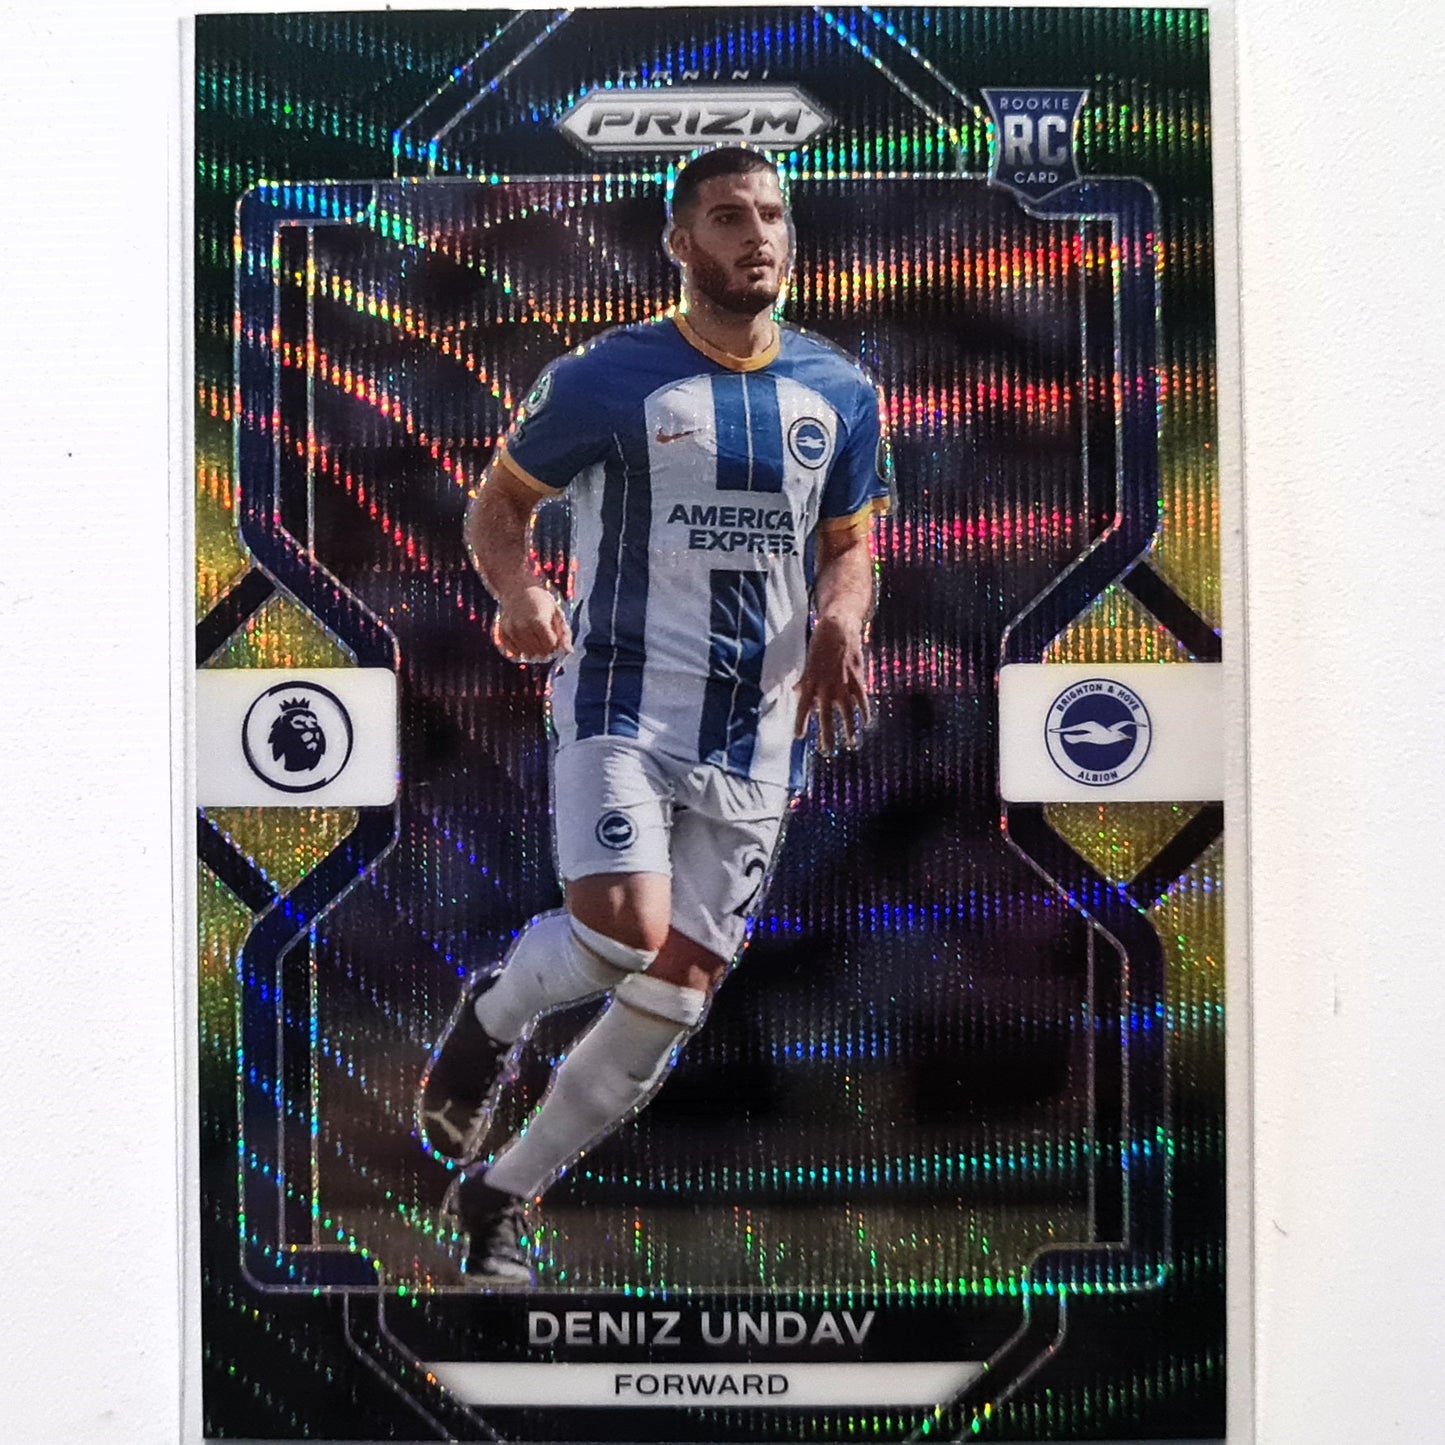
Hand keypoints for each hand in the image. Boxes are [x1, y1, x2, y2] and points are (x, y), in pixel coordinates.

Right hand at [494, 584, 571, 663]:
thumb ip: (564, 633)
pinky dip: (522, 650)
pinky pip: (515, 651)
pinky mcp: (504, 633)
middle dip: (546, 648)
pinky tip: (525, 639)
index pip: (550, 646)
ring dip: (535, 650)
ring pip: (528, 654)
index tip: (554, 636)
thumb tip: (568, 652)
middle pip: (540, 652)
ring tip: (535, 636)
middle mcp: (523, 627)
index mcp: (538, 621)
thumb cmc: (541, 601)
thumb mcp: (556, 613)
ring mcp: (511, 631)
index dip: (555, 644)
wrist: (517, 589)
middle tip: (545, 635)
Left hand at [793, 614, 869, 752]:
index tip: (799, 737)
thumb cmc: (819, 644)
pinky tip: (866, 723)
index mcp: (810, 681)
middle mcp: (825, 686)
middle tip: (826, 749)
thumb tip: (795, 692)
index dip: (801, 723)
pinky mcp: (856, 679)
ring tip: (849, 743)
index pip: (803, 707)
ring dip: (848, 729)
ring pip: (846, 712)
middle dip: (826, 734)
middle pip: (825, 716)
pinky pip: (861, 700)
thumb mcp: (807, 662)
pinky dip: (864, 712)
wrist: (838, 628)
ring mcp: (842, 683)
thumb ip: (803, 680)